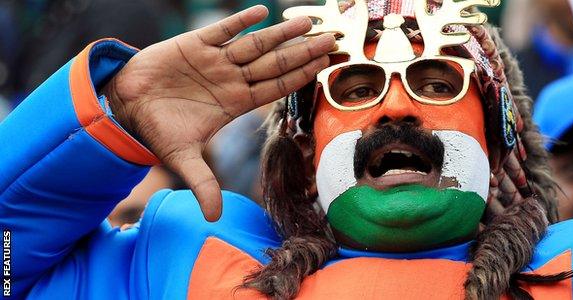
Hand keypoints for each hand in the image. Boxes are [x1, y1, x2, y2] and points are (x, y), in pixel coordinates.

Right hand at [103, 5, 334, 220]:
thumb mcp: (182, 158)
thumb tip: (213, 218)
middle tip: (331, 39)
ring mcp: (216, 61)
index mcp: (234, 103)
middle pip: (274, 64)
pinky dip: (241, 21)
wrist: (127, 105)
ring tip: (308, 22)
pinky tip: (262, 12)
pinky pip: (222, 30)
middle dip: (302, 52)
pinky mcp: (195, 44)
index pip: (275, 88)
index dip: (300, 77)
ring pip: (255, 44)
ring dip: (281, 34)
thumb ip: (202, 183)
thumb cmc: (157, 129)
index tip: (324, 67)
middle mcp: (231, 79)